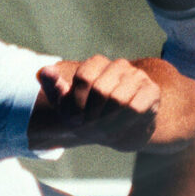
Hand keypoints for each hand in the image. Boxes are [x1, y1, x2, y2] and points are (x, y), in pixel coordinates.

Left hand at [33, 56, 162, 150]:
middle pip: (100, 89)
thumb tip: (43, 70)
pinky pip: (137, 107)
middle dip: (92, 114)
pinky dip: (125, 122)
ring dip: (108, 121)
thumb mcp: (68, 104)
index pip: (84, 77)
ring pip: (119, 98)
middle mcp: (119, 66)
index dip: (77, 102)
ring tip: (104, 131)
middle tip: (89, 128)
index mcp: (97, 64)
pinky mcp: (152, 92)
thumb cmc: (90, 114)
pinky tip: (120, 127)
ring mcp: (137, 77)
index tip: (76, 118)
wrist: (121, 128)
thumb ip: (55, 88)